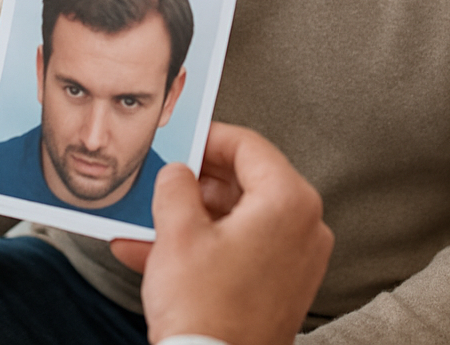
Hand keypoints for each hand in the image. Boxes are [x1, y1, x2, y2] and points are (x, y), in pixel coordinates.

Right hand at [111, 123, 332, 344]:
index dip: (208, 138)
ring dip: (190, 219)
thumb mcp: (177, 233)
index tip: (182, 140)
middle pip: (245, 183)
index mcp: (288, 201)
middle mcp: (304, 227)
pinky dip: (203, 249)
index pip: (248, 146)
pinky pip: (241, 251)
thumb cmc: (206, 311)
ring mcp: (297, 261)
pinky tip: (154, 253)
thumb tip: (177, 173)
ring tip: (146, 222)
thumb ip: (175, 186)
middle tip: (162, 179)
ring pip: (238, 220)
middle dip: (195, 184)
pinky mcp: (282, 288)